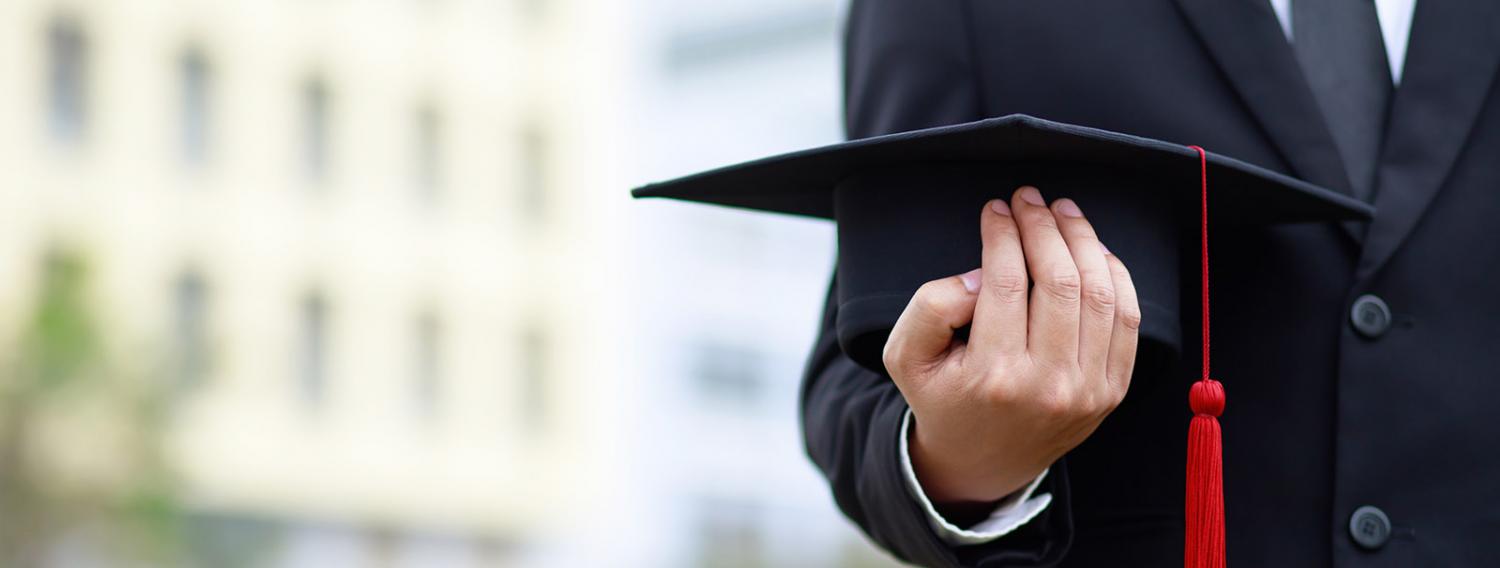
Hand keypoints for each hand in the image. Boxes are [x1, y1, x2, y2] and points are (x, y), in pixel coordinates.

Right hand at [883, 186, 1141, 504]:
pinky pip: (1127, 319)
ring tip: (1062, 212)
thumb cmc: (942, 397)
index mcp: (995, 377)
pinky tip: (1092, 248)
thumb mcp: (905, 356)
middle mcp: (1049, 385)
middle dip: (1045, 226)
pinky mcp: (1112, 390)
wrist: (982, 462)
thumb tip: (980, 274)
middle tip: (1029, 199)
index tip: (996, 208)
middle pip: (1060, 281)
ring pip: (1100, 294)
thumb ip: (930, 308)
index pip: (1007, 282)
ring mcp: (1088, 390)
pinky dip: (1115, 274)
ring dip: (1083, 240)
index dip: (1003, 234)